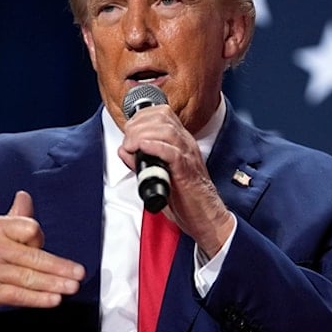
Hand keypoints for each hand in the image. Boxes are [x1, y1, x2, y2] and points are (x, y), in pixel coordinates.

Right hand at [0, 190, 84, 321]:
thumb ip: (14, 217)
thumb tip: (26, 197)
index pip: (28, 227)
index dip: (40, 237)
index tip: (45, 245)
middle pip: (33, 256)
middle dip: (59, 267)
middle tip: (78, 273)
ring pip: (29, 278)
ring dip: (54, 284)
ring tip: (72, 287)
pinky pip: (18, 295)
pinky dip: (38, 299)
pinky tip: (53, 299)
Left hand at [118, 105, 234, 256]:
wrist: (206, 218)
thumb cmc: (186, 200)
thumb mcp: (158, 174)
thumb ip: (141, 161)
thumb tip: (124, 151)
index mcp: (181, 142)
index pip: (162, 113)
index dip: (141, 116)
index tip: (129, 129)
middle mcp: (186, 144)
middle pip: (162, 117)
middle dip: (139, 124)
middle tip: (128, 139)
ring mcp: (188, 156)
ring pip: (166, 130)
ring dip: (142, 134)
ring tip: (131, 146)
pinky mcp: (187, 171)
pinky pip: (171, 151)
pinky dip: (154, 147)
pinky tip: (142, 148)